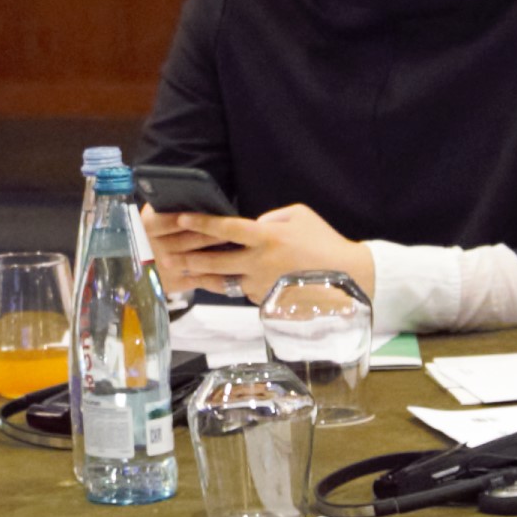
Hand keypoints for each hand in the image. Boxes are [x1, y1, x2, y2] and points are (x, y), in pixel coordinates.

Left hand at [146, 203, 373, 303]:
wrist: (346, 277)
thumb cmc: (323, 242)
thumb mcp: (299, 216)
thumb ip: (271, 217)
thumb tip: (251, 224)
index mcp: (267, 236)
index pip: (226, 228)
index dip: (201, 222)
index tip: (181, 218)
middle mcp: (259, 261)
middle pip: (215, 260)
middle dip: (189, 257)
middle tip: (170, 255)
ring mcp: (261, 284)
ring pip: (224, 281)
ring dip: (202, 277)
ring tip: (184, 272)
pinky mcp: (265, 300)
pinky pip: (244, 291)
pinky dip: (234, 285)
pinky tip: (222, 282)